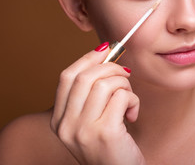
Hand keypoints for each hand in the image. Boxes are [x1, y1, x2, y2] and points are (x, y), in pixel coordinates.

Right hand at [50, 42, 144, 164]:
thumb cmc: (110, 146)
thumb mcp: (91, 120)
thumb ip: (91, 94)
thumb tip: (105, 55)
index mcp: (59, 120)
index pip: (67, 77)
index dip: (87, 58)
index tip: (105, 50)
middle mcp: (66, 125)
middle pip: (85, 77)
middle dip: (111, 67)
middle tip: (126, 74)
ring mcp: (83, 130)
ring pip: (105, 84)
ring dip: (124, 85)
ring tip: (129, 100)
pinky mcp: (105, 133)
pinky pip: (121, 97)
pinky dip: (133, 100)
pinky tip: (132, 114)